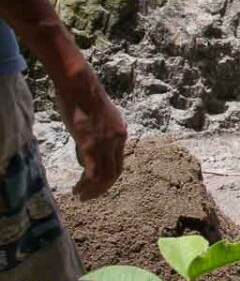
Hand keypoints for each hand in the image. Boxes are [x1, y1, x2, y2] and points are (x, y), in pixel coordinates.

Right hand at [54, 66, 126, 199]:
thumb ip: (97, 134)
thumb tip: (88, 151)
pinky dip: (87, 185)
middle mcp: (118, 139)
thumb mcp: (97, 118)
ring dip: (93, 190)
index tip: (95, 184)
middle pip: (115, 172)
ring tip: (80, 196)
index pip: (118, 162)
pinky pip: (93, 173)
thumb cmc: (82, 97)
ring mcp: (106, 143)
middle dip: (102, 188)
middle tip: (88, 196)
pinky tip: (78, 190)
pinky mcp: (91, 144)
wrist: (79, 85)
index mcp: (121, 132)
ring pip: (105, 177)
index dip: (108, 177)